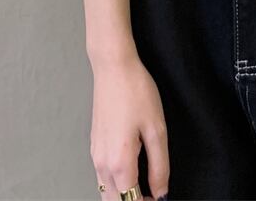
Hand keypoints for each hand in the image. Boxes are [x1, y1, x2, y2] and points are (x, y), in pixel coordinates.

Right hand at [90, 52, 168, 200]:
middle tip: (154, 194)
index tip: (160, 197)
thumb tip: (161, 192)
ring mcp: (95, 155)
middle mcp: (101, 164)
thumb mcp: (157, 129)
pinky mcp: (94, 145)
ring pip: (106, 191)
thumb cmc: (136, 92)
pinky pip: (102, 176)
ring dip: (124, 194)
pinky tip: (132, 170)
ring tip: (146, 184)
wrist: (113, 68)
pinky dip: (116, 183)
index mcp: (119, 162)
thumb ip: (160, 165)